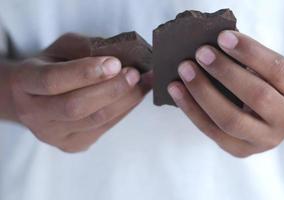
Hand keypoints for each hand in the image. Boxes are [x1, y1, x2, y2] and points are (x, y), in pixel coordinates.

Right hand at [10, 33, 151, 152]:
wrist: (34, 98)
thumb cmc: (51, 67)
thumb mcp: (62, 48)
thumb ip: (85, 49)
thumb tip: (120, 55)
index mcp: (25, 82)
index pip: (52, 81)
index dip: (85, 73)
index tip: (114, 63)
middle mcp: (34, 114)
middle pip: (76, 107)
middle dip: (112, 89)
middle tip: (135, 74)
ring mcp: (53, 135)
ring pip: (95, 120)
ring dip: (125, 101)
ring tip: (144, 83)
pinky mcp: (72, 145)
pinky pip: (104, 128)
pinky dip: (124, 110)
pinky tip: (136, 96)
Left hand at [168, 31, 283, 157]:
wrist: (274, 118)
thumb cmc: (266, 84)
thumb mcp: (268, 70)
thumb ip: (249, 59)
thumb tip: (213, 45)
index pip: (278, 70)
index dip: (250, 53)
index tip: (223, 37)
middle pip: (257, 96)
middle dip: (225, 72)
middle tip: (201, 53)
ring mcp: (265, 140)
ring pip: (230, 119)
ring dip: (203, 92)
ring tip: (185, 70)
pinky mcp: (241, 151)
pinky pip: (212, 131)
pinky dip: (192, 109)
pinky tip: (177, 90)